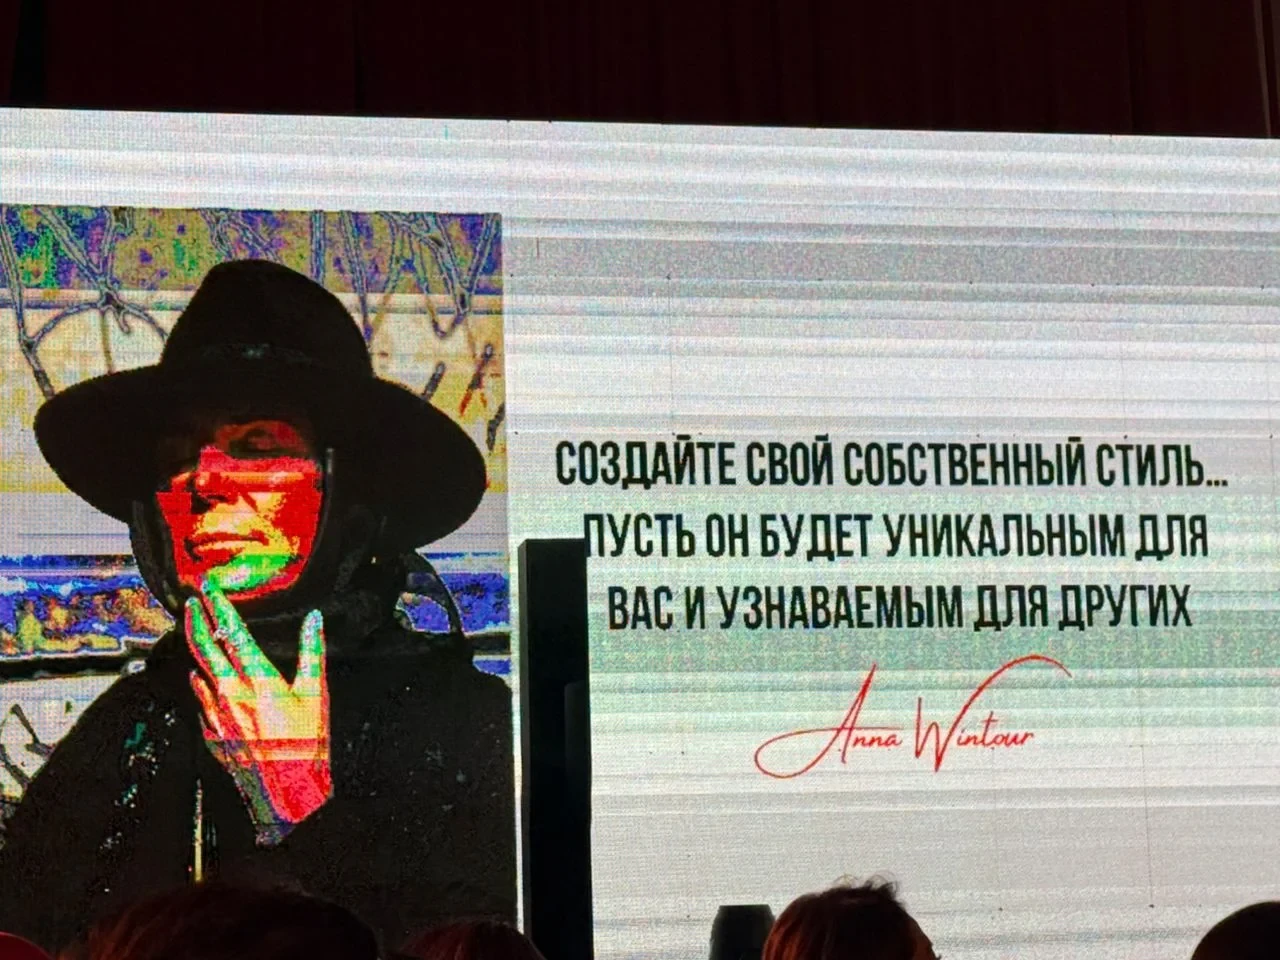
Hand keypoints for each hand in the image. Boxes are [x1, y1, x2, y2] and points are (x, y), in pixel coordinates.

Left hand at [185, 580, 331, 843]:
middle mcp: (230, 694)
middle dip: (195, 620)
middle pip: (203, 648)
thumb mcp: (317, 694)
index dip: (219, 605)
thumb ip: (312, 652)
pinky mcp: (213, 735)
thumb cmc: (307, 747)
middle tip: (191, 602)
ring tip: (196, 634)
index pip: (232, 632)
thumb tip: (315, 621)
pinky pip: (201, 703)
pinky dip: (201, 686)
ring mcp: (217, 716)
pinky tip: (202, 681)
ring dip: (197, 651)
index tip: (209, 587)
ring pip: (198, 673)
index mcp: (258, 679)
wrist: (288, 795)